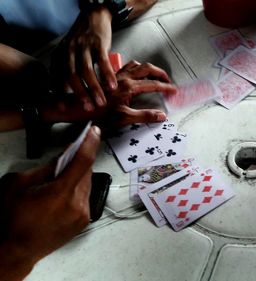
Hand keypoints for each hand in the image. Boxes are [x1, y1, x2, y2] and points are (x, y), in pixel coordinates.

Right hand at [0, 126, 100, 279]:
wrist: (15, 250)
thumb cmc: (12, 217)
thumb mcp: (20, 184)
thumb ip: (46, 168)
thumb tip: (64, 157)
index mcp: (62, 193)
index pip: (83, 161)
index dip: (90, 143)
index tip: (94, 131)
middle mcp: (78, 204)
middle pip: (87, 173)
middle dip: (79, 162)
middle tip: (68, 156)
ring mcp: (83, 215)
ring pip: (87, 185)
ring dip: (78, 177)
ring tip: (62, 177)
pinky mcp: (84, 222)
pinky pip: (85, 198)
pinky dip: (77, 190)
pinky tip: (63, 193)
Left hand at [41, 61, 175, 127]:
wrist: (74, 107)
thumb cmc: (96, 114)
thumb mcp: (123, 118)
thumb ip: (144, 116)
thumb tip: (162, 115)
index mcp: (129, 87)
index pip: (154, 84)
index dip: (166, 87)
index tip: (174, 91)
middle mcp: (124, 77)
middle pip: (148, 68)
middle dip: (160, 73)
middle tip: (168, 81)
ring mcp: (116, 75)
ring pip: (137, 65)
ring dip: (148, 69)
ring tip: (155, 78)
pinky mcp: (110, 77)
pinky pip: (126, 67)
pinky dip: (136, 69)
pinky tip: (135, 77)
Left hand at [51, 7, 115, 110]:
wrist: (92, 18)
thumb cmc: (82, 42)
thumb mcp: (68, 54)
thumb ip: (67, 70)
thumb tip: (69, 94)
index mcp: (59, 56)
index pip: (57, 77)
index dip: (61, 94)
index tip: (65, 108)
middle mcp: (69, 51)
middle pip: (72, 76)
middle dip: (80, 94)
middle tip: (87, 108)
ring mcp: (83, 47)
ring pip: (87, 71)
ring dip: (94, 88)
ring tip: (101, 101)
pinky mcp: (98, 43)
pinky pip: (103, 62)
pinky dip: (108, 75)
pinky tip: (113, 86)